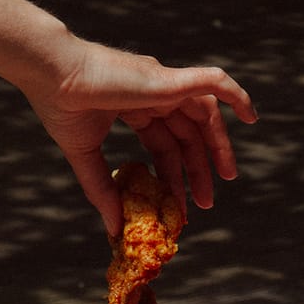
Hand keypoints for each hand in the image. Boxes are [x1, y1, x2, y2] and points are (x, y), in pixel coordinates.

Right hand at [22, 37, 257, 235]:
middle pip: (187, 134)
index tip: (178, 204)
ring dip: (219, 145)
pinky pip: (214, 83)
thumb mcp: (85, 156)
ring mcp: (163, 83)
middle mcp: (153, 93)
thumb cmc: (60, 106)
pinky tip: (252, 116)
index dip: (172, 174)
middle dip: (198, 168)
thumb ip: (103, 191)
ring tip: (228, 176)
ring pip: (205, 114)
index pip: (163, 143)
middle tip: (206, 202)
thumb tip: (113, 229)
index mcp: (133, 106)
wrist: (51, 74)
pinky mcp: (167, 79)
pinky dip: (237, 95)